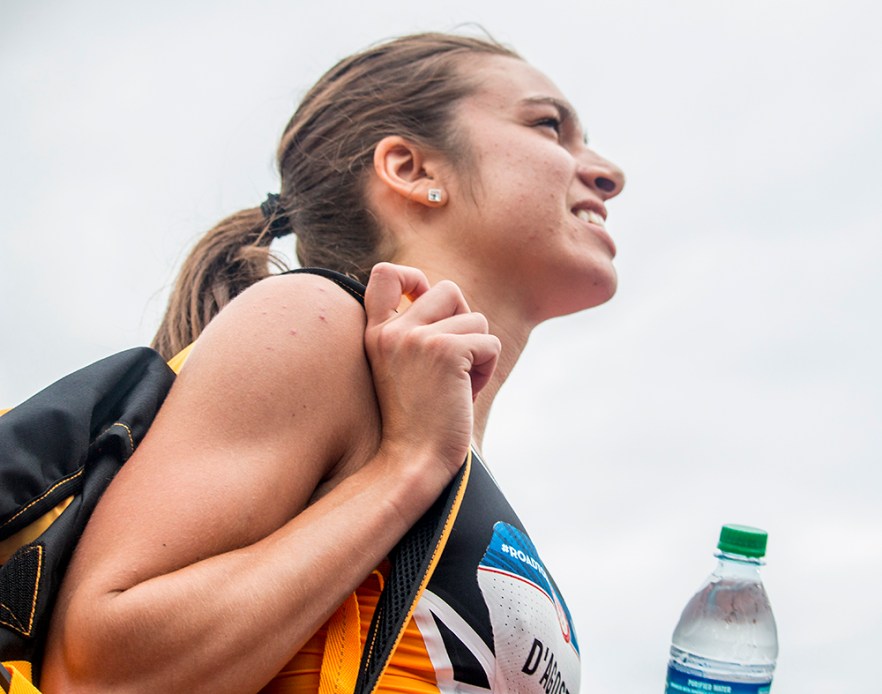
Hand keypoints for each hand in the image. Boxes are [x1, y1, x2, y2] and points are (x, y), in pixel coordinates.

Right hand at [364, 263, 499, 489]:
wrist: (411, 464)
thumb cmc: (416, 423)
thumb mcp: (402, 370)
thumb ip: (416, 333)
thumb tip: (448, 297)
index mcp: (376, 333)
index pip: (385, 273)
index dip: (414, 277)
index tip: (423, 299)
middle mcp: (393, 330)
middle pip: (448, 290)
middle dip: (464, 323)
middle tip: (456, 362)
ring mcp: (418, 338)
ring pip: (476, 319)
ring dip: (478, 353)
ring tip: (457, 387)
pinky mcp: (446, 351)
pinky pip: (489, 344)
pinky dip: (486, 370)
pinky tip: (465, 396)